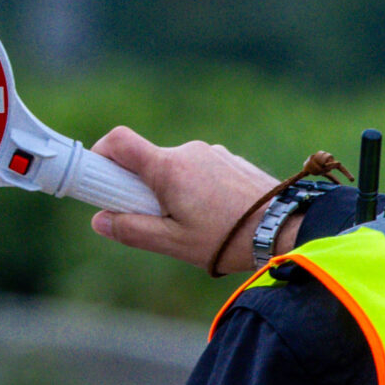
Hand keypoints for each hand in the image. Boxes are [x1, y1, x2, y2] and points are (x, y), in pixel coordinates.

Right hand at [85, 126, 278, 270]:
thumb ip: (131, 230)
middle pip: (147, 160)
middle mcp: (188, 151)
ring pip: (174, 167)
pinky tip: (213, 215)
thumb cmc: (228, 239)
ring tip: (191, 224)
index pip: (118, 141)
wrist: (285, 228)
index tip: (99, 179)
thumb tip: (100, 220)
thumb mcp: (173, 243)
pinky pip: (198, 169)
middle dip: (140, 187)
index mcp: (168, 168)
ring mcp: (211, 153)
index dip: (100, 154)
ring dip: (170, 190)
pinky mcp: (229, 159)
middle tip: (152, 218)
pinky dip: (194, 187)